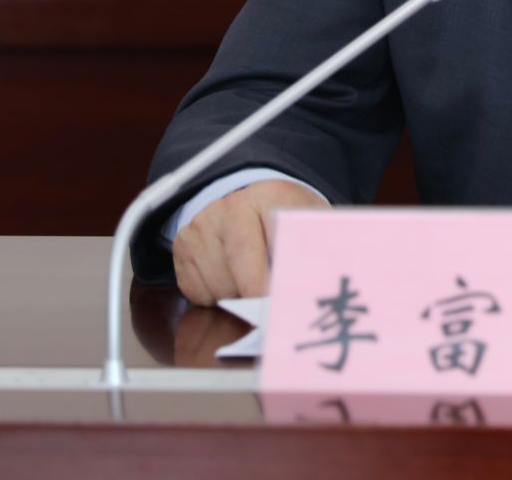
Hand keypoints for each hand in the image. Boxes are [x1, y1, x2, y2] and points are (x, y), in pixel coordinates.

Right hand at [173, 178, 327, 305]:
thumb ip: (321, 249)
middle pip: (241, 262)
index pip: (275, 235)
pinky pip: (198, 292)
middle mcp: (231, 205)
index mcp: (271, 196)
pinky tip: (232, 282)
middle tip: (271, 315)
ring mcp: (202, 224)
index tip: (284, 302)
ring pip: (220, 284)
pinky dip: (217, 298)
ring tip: (254, 286)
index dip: (280, 274)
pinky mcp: (182, 246)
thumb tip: (328, 282)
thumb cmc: (287, 225)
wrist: (250, 206)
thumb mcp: (311, 226)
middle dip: (258, 294)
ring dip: (239, 298)